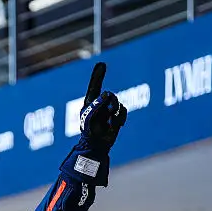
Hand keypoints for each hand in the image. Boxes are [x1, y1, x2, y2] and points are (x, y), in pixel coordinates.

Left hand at [64, 63, 127, 186]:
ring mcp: (108, 112)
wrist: (96, 147)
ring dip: (115, 111)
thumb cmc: (88, 132)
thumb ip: (96, 103)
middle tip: (107, 110)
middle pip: (110, 95)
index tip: (102, 64)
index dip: (98, 75)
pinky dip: (119, 117)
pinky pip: (123, 111)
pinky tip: (114, 125)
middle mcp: (99, 105)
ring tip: (110, 121)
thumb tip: (106, 94)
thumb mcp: (89, 116)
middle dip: (110, 102)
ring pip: (118, 102)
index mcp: (90, 103)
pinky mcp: (116, 118)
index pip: (95, 86)